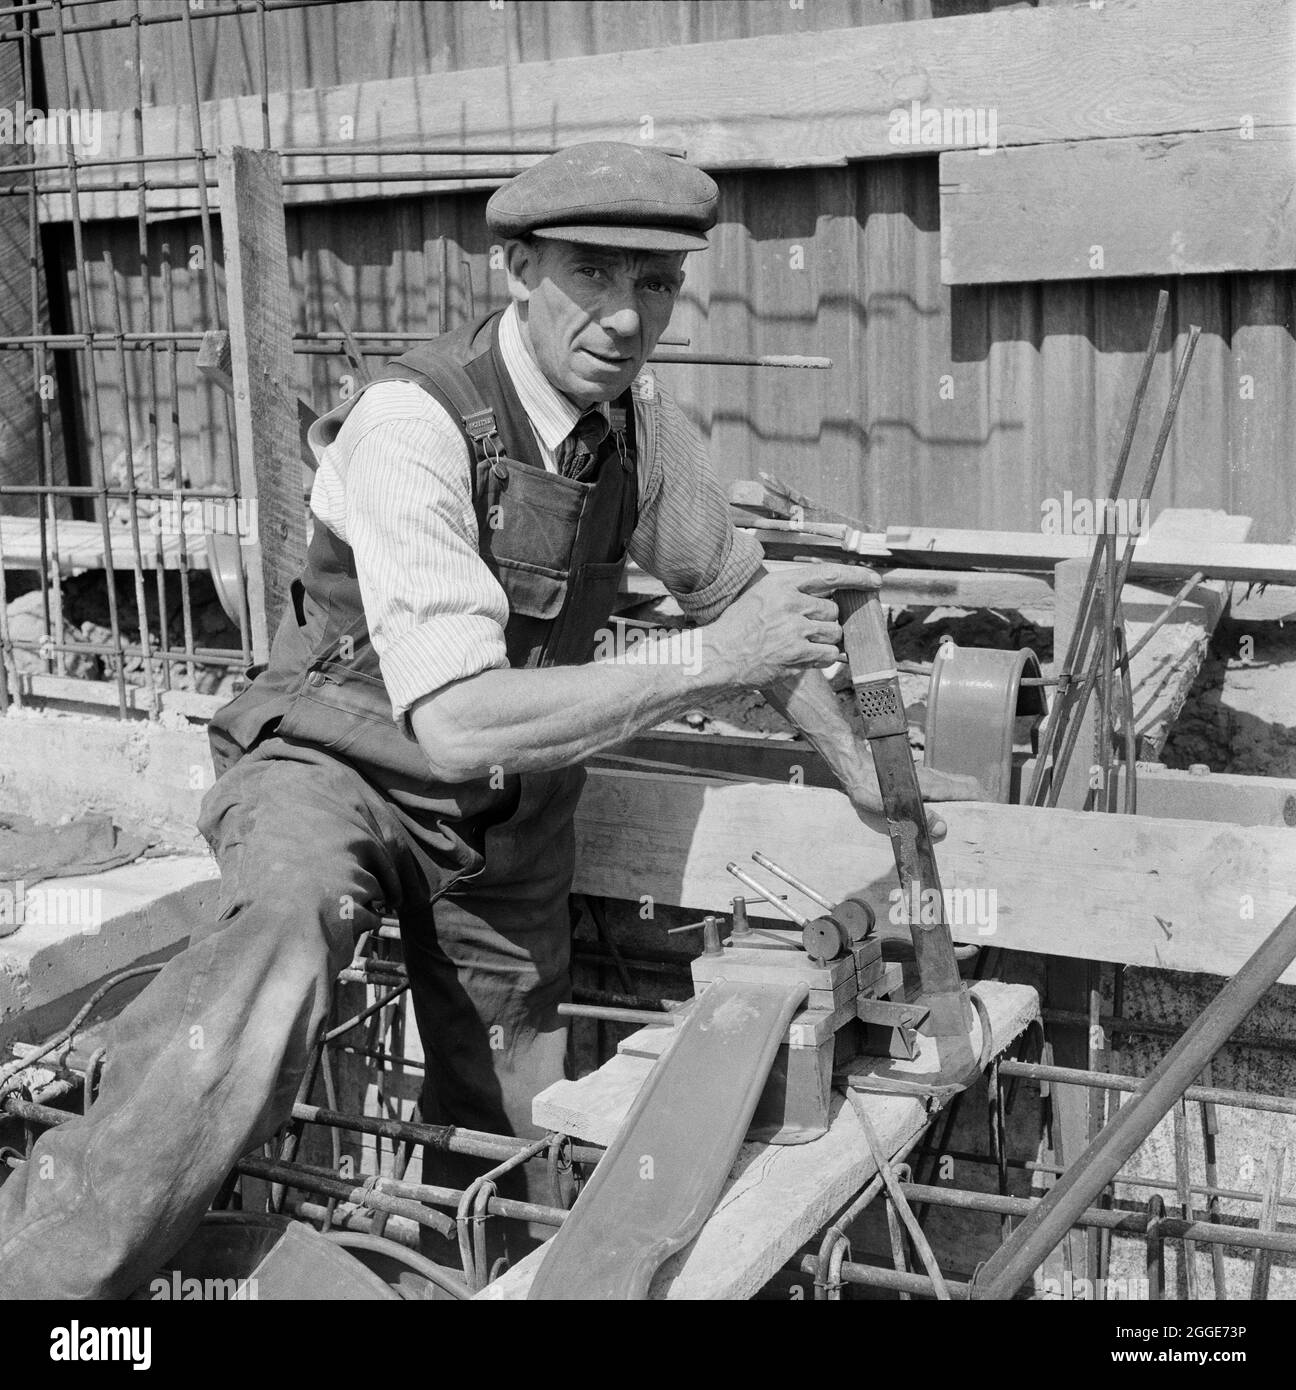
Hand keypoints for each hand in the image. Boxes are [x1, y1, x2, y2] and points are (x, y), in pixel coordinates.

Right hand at [701, 564, 879, 688]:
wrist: (717, 656)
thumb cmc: (736, 628)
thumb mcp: (760, 596)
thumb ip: (791, 593)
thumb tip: (826, 596)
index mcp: (781, 583)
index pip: (829, 574)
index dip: (856, 576)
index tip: (874, 580)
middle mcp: (790, 602)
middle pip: (832, 610)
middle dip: (824, 622)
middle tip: (804, 631)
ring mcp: (794, 629)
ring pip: (833, 634)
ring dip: (823, 642)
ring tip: (798, 646)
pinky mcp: (797, 654)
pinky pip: (828, 655)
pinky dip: (820, 659)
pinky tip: (800, 659)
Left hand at [847, 762, 984, 840]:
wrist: (855, 770)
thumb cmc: (869, 790)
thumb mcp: (889, 808)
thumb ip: (915, 818)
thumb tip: (942, 828)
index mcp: (931, 786)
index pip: (968, 791)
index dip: (984, 801)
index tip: (995, 814)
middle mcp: (933, 778)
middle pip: (968, 785)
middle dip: (981, 800)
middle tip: (986, 820)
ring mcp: (927, 776)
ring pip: (957, 783)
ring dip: (968, 798)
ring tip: (972, 820)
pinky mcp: (920, 778)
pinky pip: (945, 785)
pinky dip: (956, 796)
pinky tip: (950, 811)